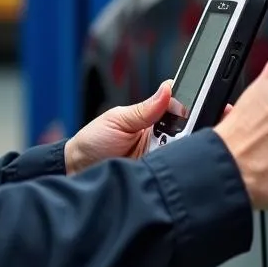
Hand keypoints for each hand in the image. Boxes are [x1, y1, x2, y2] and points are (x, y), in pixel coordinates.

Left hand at [65, 81, 186, 174]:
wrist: (77, 171)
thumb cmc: (94, 142)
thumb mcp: (118, 120)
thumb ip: (144, 109)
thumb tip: (167, 89)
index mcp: (152, 118)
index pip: (178, 106)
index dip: (187, 104)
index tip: (189, 104)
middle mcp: (160, 137)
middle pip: (186, 129)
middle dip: (184, 128)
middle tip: (171, 131)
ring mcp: (159, 157)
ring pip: (182, 150)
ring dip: (177, 148)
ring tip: (163, 147)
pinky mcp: (157, 177)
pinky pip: (172, 170)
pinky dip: (171, 167)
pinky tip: (163, 164)